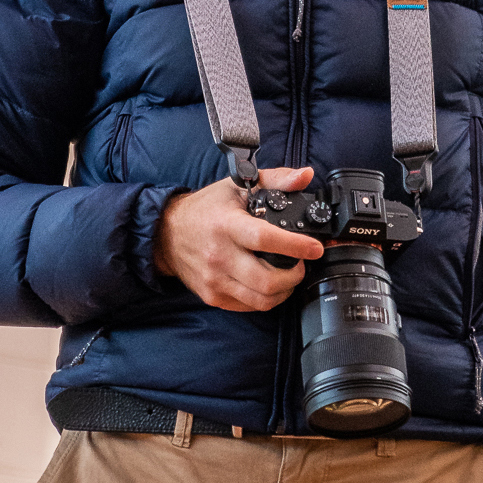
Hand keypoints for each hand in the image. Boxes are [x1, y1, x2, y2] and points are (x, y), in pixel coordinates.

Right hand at [153, 167, 323, 311]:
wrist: (167, 234)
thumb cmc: (207, 208)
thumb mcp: (238, 185)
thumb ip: (276, 179)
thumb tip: (305, 175)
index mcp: (228, 226)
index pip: (265, 240)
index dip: (295, 246)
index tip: (315, 248)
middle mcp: (220, 256)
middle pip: (266, 280)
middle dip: (295, 275)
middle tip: (302, 263)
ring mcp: (215, 280)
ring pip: (260, 299)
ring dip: (284, 290)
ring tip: (290, 275)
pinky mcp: (212, 296)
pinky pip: (248, 306)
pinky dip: (266, 299)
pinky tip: (271, 285)